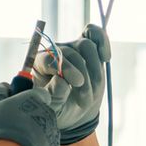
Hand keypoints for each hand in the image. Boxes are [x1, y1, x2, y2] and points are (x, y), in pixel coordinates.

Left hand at [39, 24, 110, 145]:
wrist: (73, 111)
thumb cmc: (57, 109)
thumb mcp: (51, 109)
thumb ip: (53, 95)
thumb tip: (62, 81)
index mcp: (39, 64)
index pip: (50, 57)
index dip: (66, 68)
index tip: (78, 82)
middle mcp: (55, 51)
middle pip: (71, 52)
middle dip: (83, 76)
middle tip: (84, 99)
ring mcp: (72, 48)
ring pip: (86, 45)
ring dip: (95, 70)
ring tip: (92, 93)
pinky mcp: (88, 48)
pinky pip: (95, 34)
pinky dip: (103, 41)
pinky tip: (106, 57)